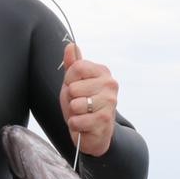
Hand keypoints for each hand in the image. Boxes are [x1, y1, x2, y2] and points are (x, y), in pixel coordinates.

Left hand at [58, 42, 118, 156]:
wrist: (94, 133)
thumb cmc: (83, 105)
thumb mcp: (74, 83)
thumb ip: (72, 65)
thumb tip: (71, 45)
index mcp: (103, 72)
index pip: (76, 67)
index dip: (69, 80)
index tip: (75, 89)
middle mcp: (110, 85)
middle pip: (73, 87)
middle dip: (70, 99)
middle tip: (79, 105)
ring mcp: (109, 103)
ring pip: (75, 104)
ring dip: (73, 113)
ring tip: (82, 114)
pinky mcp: (104, 121)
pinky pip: (76, 120)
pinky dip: (75, 125)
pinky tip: (84, 125)